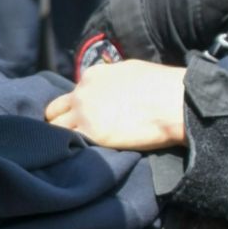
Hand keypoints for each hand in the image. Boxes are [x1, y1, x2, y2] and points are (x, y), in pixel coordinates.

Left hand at [45, 60, 187, 150]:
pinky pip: (70, 144)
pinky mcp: (91, 134)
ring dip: (63, 138)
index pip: (71, 95)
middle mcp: (81, 92)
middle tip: (72, 136)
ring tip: (74, 150)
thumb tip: (109, 90)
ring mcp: (83, 114)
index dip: (77, 108)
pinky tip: (80, 157)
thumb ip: (110, 80)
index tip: (86, 119)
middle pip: (54, 111)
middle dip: (60, 122)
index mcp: (91, 76)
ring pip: (55, 129)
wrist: (173, 102)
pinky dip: (72, 150)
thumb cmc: (161, 86)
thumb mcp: (129, 72)